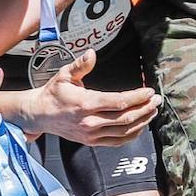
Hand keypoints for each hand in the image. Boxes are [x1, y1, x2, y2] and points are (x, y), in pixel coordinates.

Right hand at [24, 49, 160, 145]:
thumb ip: (80, 65)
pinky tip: (141, 125)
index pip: (118, 102)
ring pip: (124, 132)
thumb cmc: (53, 93)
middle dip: (145, 108)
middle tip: (157, 100)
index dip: (137, 97)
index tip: (149, 91)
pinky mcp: (92, 141)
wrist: (39, 115)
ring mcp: (91, 134)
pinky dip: (132, 135)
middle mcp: (90, 122)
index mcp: (85, 104)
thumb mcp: (63, 75)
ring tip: (153, 111)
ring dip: (142, 121)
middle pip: (126, 118)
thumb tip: (91, 53)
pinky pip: (117, 141)